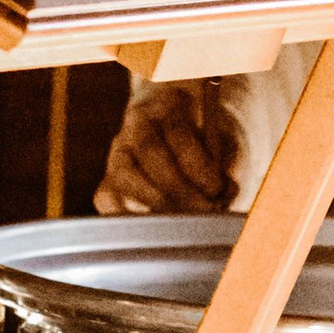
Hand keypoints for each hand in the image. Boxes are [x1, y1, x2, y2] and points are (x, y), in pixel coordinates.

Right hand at [95, 80, 239, 215]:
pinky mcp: (108, 180)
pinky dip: (128, 215)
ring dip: (156, 203)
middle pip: (150, 152)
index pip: (178, 132)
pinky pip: (107, 199)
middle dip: (180, 188)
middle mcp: (136, 125)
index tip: (217, 188)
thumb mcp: (217, 143)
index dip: (198, 164)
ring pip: (124, 176)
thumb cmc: (199, 141)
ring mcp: (117, 153)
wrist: (169, 128)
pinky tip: (154, 227)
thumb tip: (225, 194)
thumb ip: (222, 165)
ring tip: (184, 222)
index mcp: (168, 106)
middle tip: (204, 210)